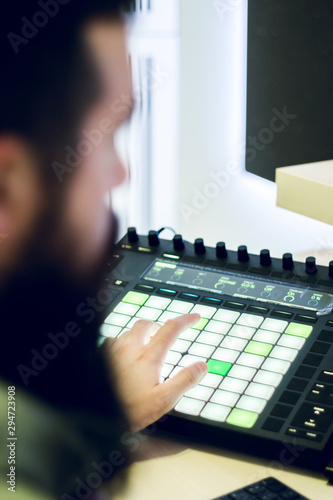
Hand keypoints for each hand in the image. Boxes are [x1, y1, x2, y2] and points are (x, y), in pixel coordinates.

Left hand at [104, 314, 207, 429]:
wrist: (97, 415)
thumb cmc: (129, 410)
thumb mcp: (163, 400)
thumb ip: (184, 381)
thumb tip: (202, 366)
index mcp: (148, 356)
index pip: (171, 329)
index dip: (186, 320)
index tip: (195, 318)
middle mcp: (130, 348)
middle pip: (147, 324)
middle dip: (159, 325)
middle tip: (166, 333)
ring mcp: (113, 350)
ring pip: (129, 331)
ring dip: (141, 334)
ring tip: (146, 345)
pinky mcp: (100, 356)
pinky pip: (113, 341)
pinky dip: (123, 343)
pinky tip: (124, 355)